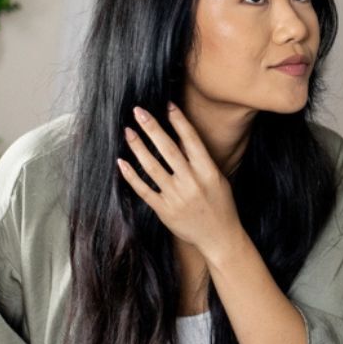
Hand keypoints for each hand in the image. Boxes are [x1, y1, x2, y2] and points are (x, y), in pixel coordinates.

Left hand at [117, 103, 241, 257]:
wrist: (220, 238)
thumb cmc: (221, 206)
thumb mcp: (217, 180)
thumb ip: (200, 162)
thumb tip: (179, 139)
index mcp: (208, 172)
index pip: (191, 141)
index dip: (179, 121)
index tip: (167, 105)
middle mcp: (192, 182)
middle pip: (168, 149)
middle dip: (152, 128)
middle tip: (138, 111)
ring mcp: (177, 196)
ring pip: (152, 167)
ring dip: (138, 147)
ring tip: (128, 132)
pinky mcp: (164, 210)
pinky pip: (143, 189)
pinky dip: (131, 175)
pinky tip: (122, 162)